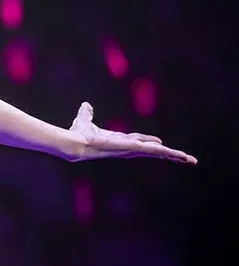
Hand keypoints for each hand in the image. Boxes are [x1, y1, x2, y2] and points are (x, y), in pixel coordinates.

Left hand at [69, 102, 195, 163]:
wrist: (76, 142)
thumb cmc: (78, 134)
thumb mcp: (85, 120)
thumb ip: (87, 114)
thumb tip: (85, 105)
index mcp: (120, 141)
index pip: (139, 142)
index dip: (149, 142)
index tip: (159, 142)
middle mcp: (128, 147)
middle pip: (152, 150)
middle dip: (168, 154)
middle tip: (183, 158)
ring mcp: (131, 149)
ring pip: (157, 153)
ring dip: (174, 156)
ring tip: (190, 160)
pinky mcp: (133, 148)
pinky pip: (154, 150)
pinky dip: (168, 153)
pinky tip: (180, 156)